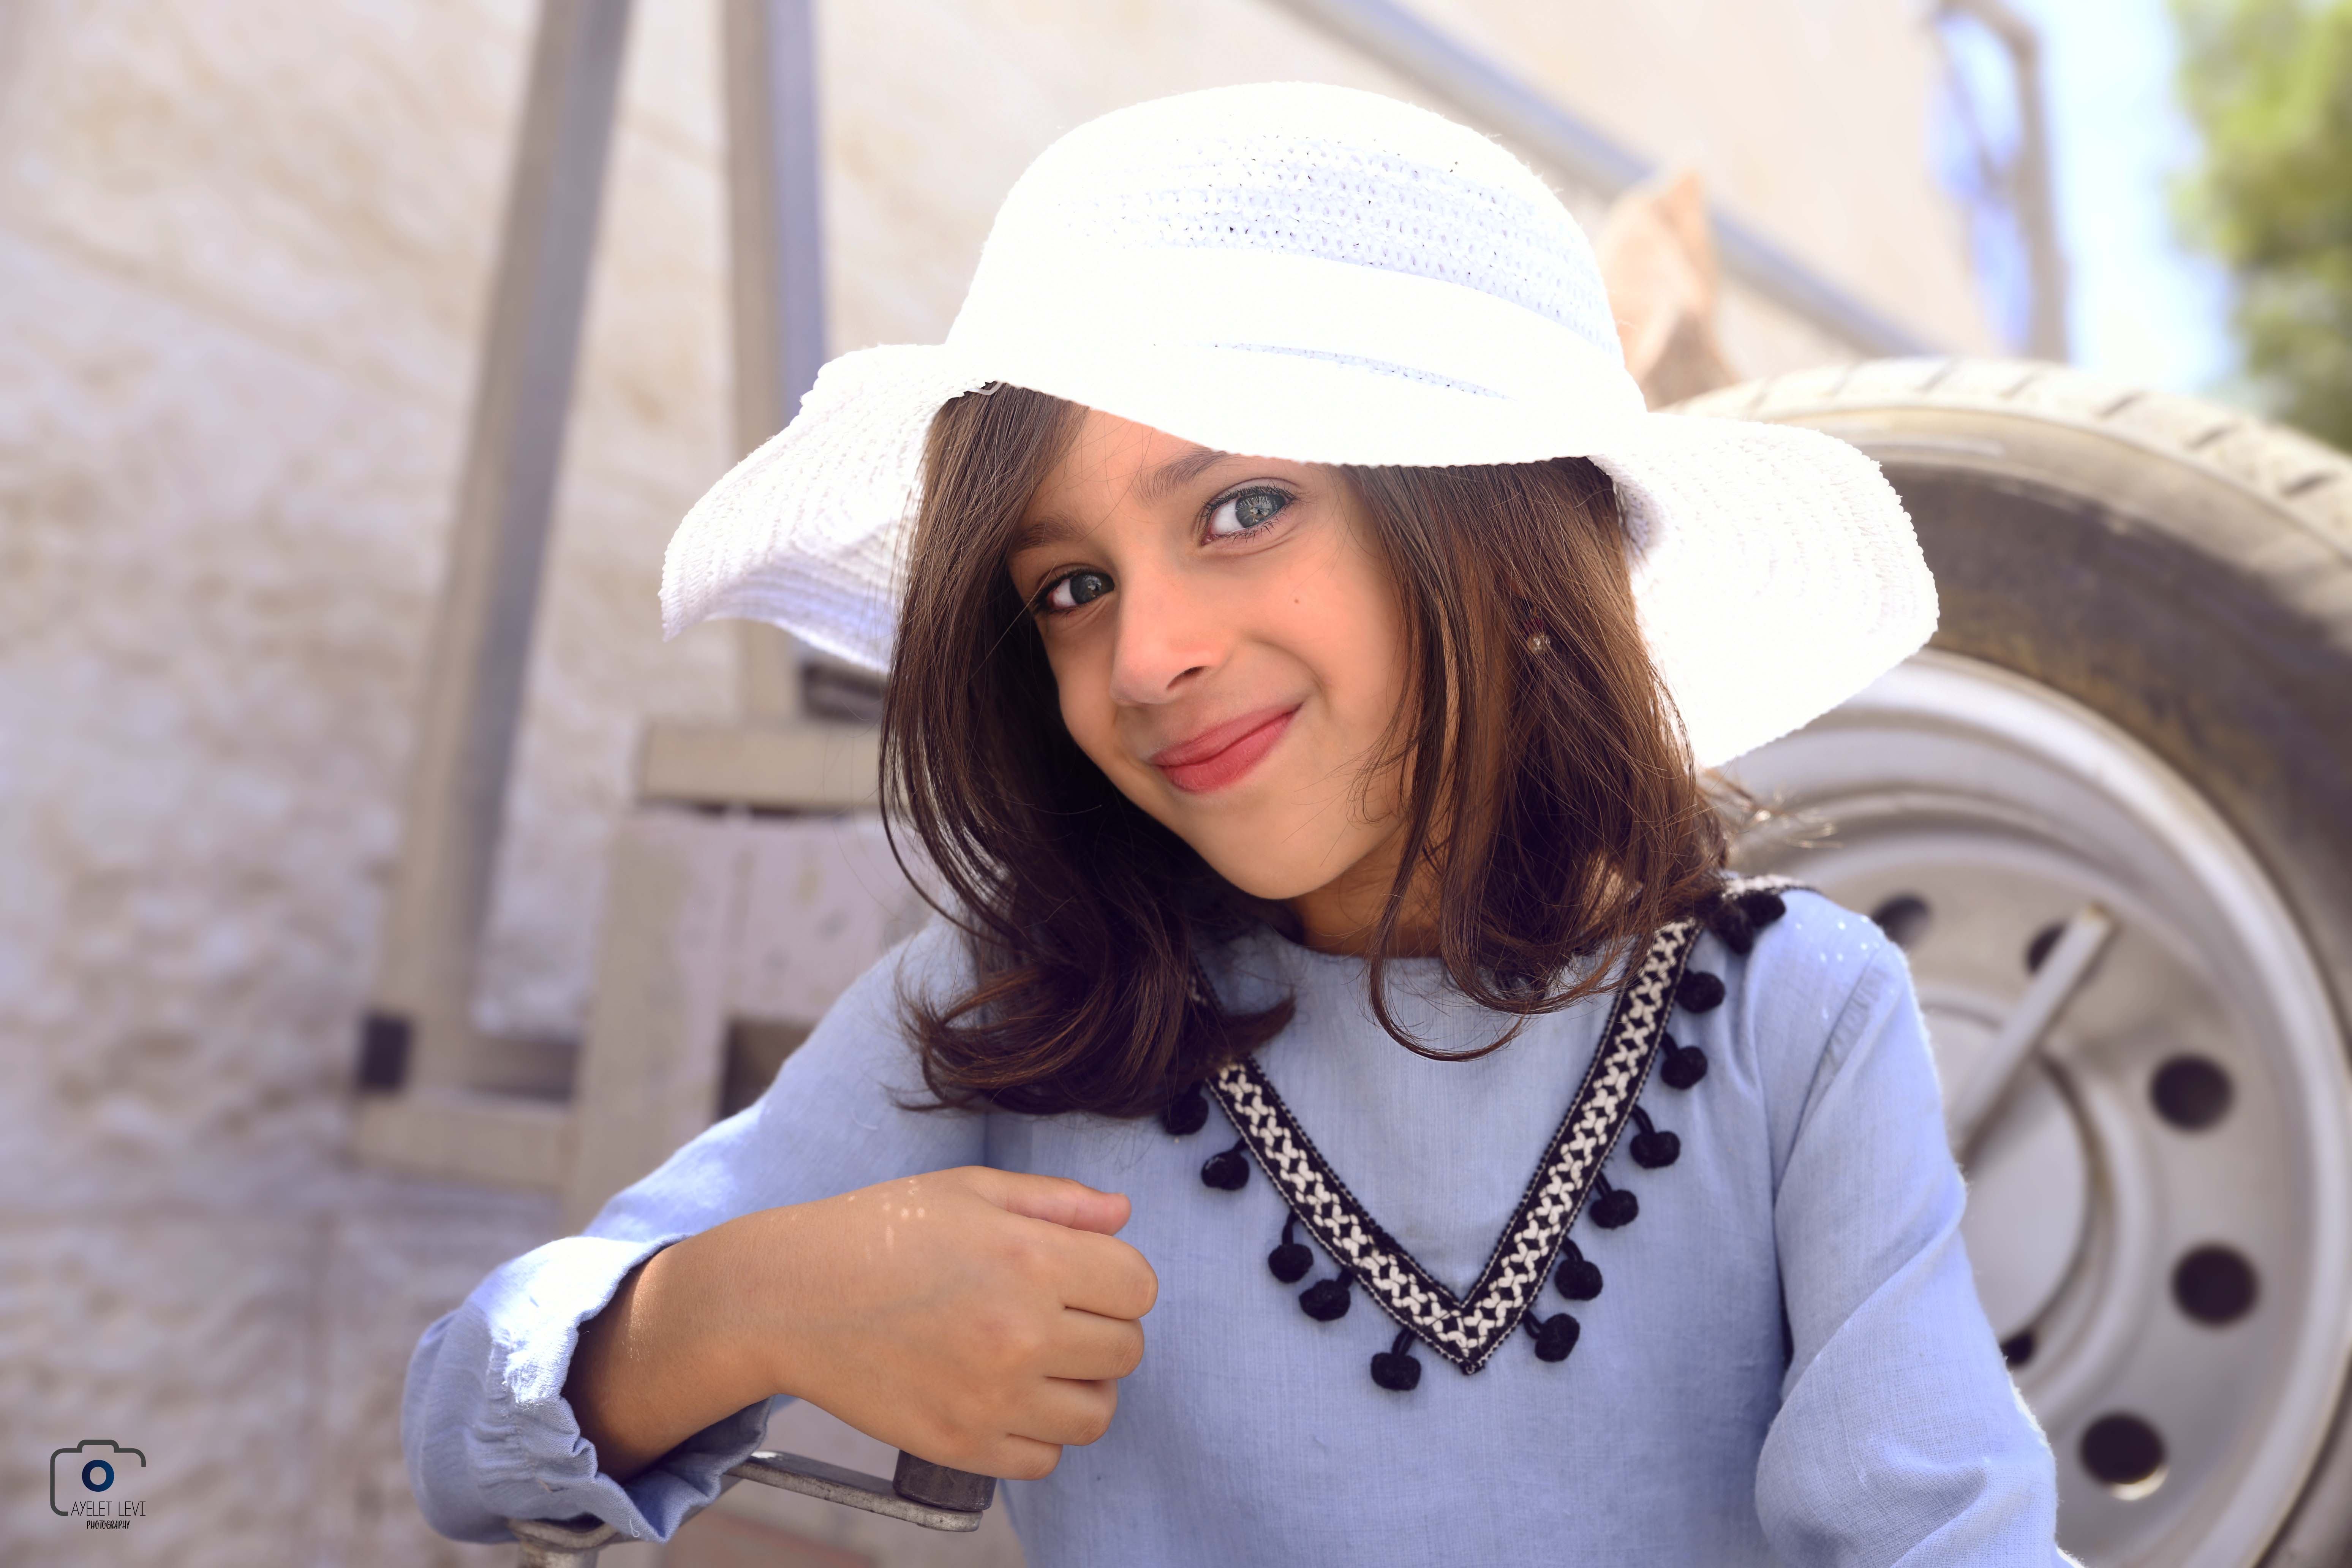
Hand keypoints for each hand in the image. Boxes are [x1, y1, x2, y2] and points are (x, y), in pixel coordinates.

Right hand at [770, 1167, 1156, 1478]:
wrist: (789, 1298)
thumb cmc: (878, 1232)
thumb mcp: (969, 1192)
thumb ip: (1055, 1202)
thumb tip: (1123, 1216)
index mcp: (1030, 1261)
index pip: (1139, 1286)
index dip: (1117, 1277)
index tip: (1081, 1274)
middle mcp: (1020, 1335)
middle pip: (1127, 1350)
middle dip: (1103, 1328)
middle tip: (1055, 1314)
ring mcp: (991, 1399)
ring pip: (1096, 1414)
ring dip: (1080, 1386)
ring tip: (1036, 1359)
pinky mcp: (959, 1446)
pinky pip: (1044, 1459)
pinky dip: (1036, 1434)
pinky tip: (1003, 1396)